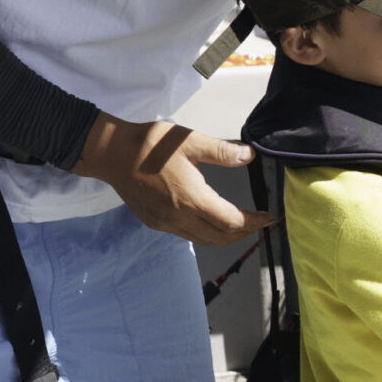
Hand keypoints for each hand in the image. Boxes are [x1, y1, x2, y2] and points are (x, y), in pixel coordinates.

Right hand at [72, 114, 272, 245]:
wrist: (112, 154)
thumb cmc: (152, 145)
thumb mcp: (190, 141)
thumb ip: (222, 151)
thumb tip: (249, 155)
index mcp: (192, 199)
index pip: (232, 222)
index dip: (254, 222)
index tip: (269, 218)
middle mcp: (179, 219)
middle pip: (220, 237)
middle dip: (244, 233)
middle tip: (259, 222)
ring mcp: (165, 224)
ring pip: (203, 240)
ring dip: (225, 235)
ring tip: (240, 223)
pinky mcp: (155, 223)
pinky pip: (187, 235)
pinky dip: (205, 233)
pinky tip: (210, 219)